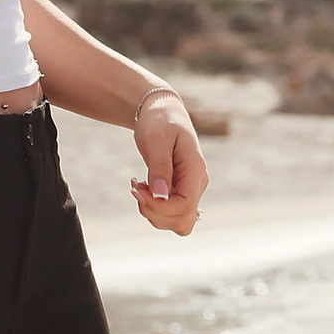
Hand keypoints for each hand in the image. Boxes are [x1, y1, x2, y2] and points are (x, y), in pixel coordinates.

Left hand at [131, 95, 207, 236]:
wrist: (162, 111)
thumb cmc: (159, 121)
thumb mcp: (155, 140)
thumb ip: (159, 168)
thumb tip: (161, 196)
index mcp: (195, 169)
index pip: (184, 206)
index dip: (159, 207)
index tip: (137, 190)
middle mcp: (197, 183)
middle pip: (182, 221)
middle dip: (154, 213)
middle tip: (136, 189)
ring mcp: (191, 189)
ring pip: (177, 222)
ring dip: (152, 212)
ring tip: (138, 187)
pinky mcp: (181, 192)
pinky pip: (170, 213)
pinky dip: (153, 208)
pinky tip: (143, 188)